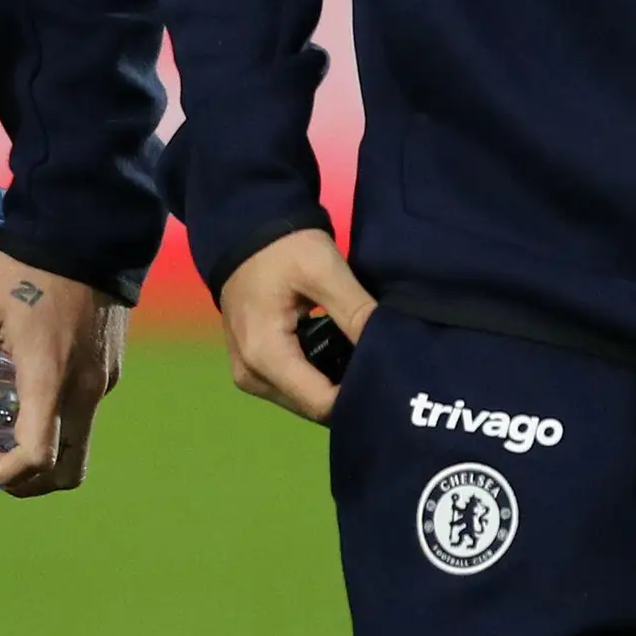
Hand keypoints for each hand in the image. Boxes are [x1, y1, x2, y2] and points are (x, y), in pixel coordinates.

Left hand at [0, 249, 125, 495]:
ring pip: (81, 440)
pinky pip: (88, 409)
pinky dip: (62, 418)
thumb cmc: (25, 267)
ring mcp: (105, 377)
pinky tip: (35, 385)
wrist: (85, 224)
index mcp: (49, 381)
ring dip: (49, 450)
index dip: (8, 474)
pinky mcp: (113, 361)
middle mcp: (85, 390)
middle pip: (70, 468)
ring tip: (13, 423)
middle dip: (33, 481)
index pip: (39, 458)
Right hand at [217, 227, 374, 423]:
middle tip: (385, 365)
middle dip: (350, 390)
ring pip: (306, 399)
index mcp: (264, 357)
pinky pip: (296, 384)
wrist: (244, 228)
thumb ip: (357, 314)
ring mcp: (250, 374)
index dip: (359, 393)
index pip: (322, 404)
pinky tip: (343, 353)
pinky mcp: (255, 366)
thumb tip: (391, 352)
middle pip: (313, 406)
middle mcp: (252, 377)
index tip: (391, 374)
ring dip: (336, 383)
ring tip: (366, 357)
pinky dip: (321, 374)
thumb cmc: (282, 247)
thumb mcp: (324, 271)